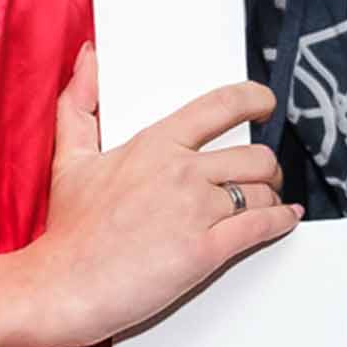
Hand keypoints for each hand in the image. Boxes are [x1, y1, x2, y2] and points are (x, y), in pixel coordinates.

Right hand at [25, 46, 295, 346]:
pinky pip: (260, 226)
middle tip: (264, 174)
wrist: (62, 288)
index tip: (265, 103)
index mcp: (155, 144)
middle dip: (267, 166)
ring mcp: (195, 210)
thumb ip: (79, 104)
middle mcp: (181, 171)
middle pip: (255, 154)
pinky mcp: (205, 250)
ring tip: (267, 202)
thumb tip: (88, 59)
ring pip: (261, 191)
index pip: (221, 105)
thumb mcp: (70, 158)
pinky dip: (280, 221)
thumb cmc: (69, 233)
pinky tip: (284, 219)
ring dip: (270, 196)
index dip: (254, 98)